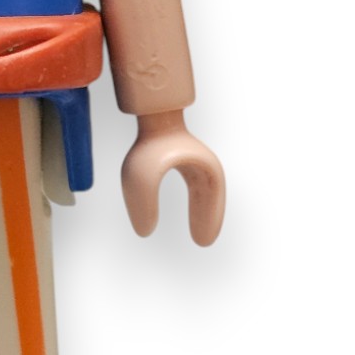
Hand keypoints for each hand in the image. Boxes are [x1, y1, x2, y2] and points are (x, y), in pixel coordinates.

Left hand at [120, 110, 224, 244]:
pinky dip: (190, 199)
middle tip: (202, 242)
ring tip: (197, 233)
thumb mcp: (141, 179)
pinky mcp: (175, 155)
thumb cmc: (148, 144)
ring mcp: (189, 157)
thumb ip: (143, 206)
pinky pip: (189, 183)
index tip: (203, 242)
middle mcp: (200, 163)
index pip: (212, 200)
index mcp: (204, 170)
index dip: (209, 220)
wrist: (147, 111)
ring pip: (200, 190)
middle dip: (207, 217)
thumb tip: (145, 232)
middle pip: (210, 196)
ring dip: (200, 210)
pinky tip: (179, 209)